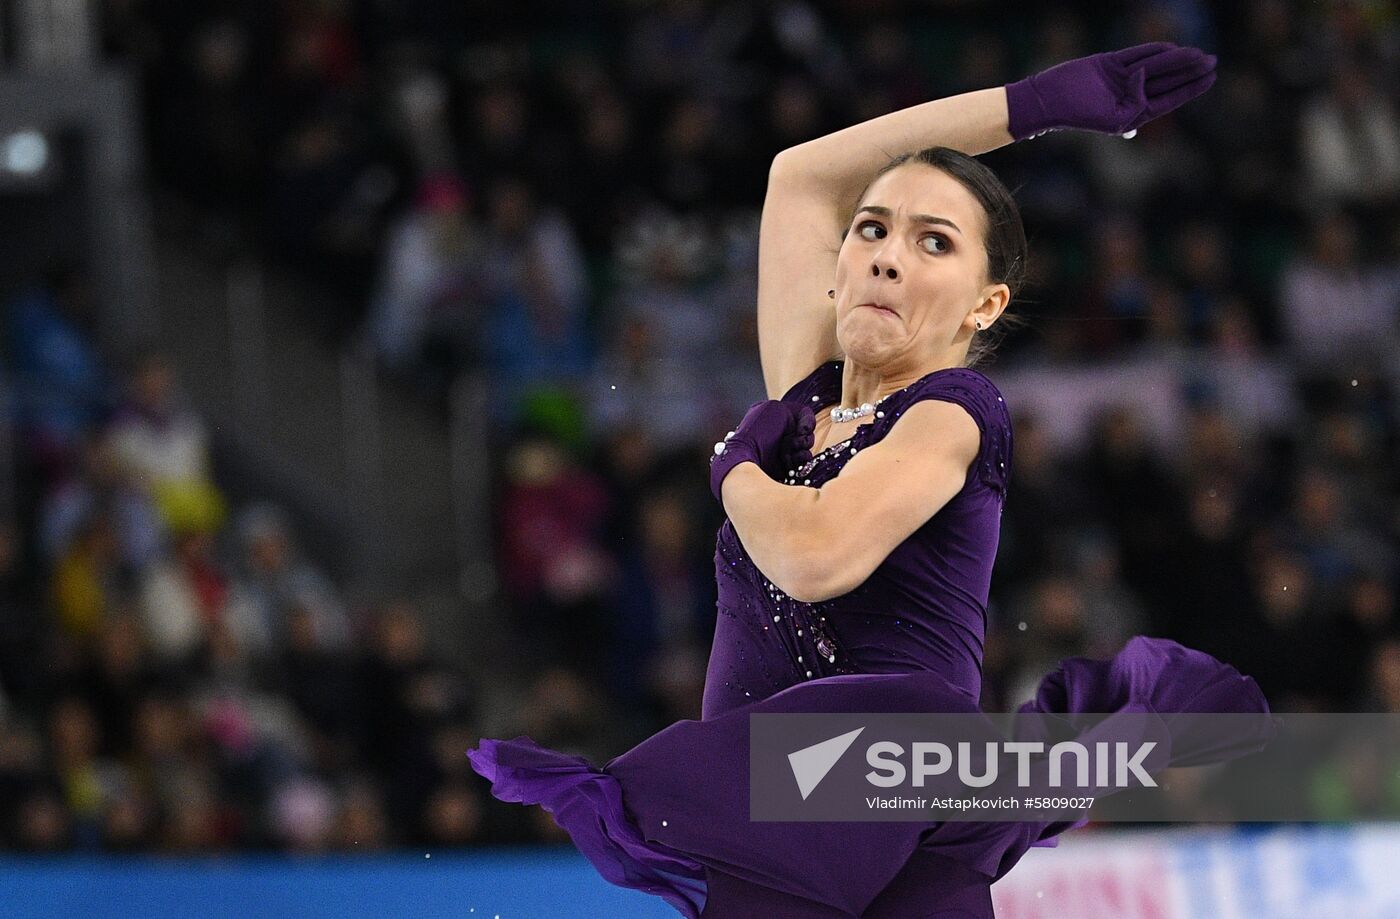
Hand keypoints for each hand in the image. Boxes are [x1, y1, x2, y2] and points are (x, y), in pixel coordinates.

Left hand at [709, 400, 815, 502]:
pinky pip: (802, 463)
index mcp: (775, 416)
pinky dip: (799, 462)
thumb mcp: (775, 408)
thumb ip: (795, 411)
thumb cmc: (758, 431)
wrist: (746, 457)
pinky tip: (790, 462)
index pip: (803, 416)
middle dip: (804, 439)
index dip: (807, 422)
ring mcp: (781, 449)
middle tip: (795, 443)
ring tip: (788, 454)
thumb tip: (804, 427)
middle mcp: (779, 432)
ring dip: (802, 451)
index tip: (804, 429)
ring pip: (806, 449)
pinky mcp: (784, 466)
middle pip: (807, 434)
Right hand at [1005, 42, 1216, 140]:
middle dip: (1190, 71)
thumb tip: (1146, 78)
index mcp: (1134, 113)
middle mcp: (1130, 95)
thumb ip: (1136, 103)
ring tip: (1199, 54)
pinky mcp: (1110, 63)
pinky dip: (1153, 50)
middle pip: (1166, 80)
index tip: (1210, 77)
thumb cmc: (1079, 115)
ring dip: (1177, 59)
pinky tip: (1172, 47)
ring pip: (1155, 65)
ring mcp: (1121, 78)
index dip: (1191, 87)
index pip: (1169, 99)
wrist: (1049, 100)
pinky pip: (1137, 54)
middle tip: (1212, 61)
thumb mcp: (1115, 119)